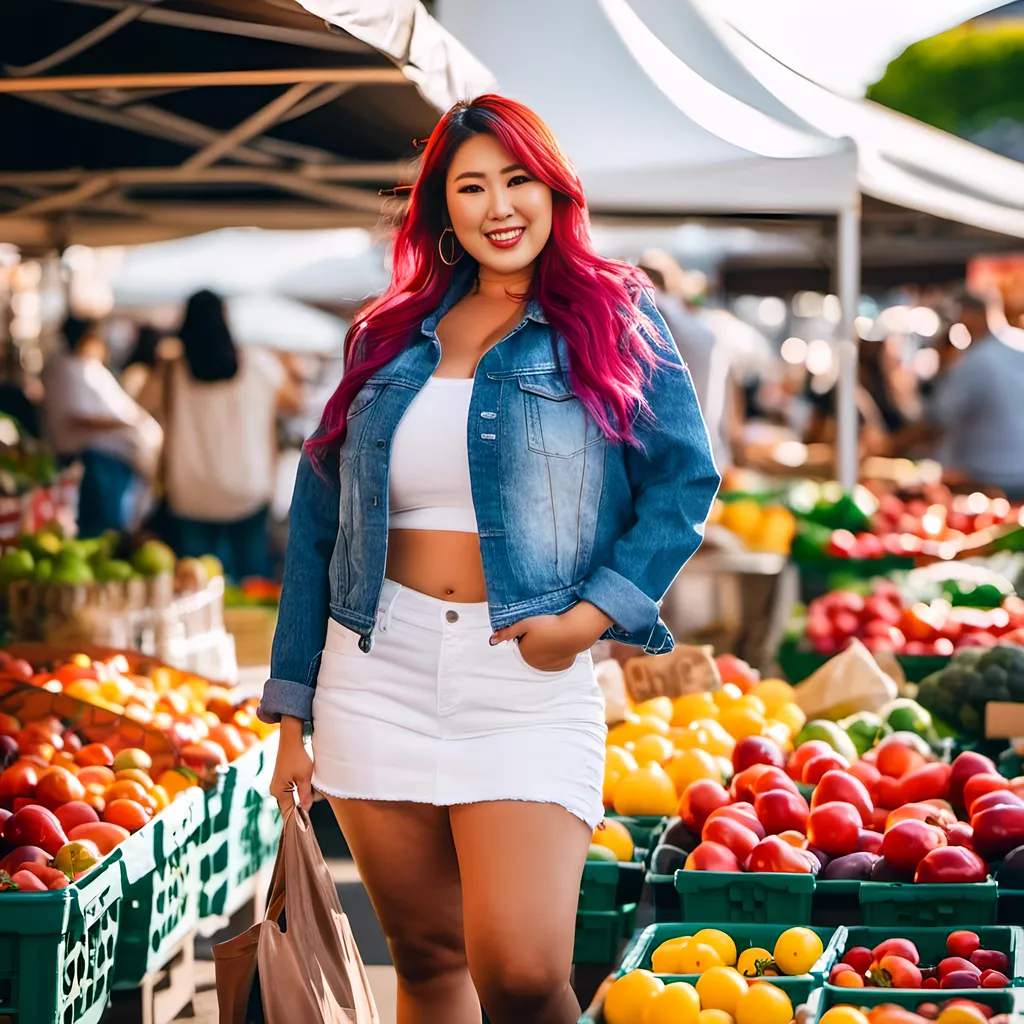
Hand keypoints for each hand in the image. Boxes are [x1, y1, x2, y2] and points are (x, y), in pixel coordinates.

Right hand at [270, 716, 312, 812]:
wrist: (291, 740)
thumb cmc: (298, 757)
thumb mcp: (305, 777)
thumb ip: (305, 795)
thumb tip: (305, 809)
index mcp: (279, 791)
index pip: (288, 812)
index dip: (297, 819)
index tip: (306, 826)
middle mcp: (275, 790)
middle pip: (289, 806)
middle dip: (300, 809)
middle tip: (312, 810)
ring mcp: (278, 784)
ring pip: (290, 799)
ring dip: (300, 800)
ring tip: (311, 799)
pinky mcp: (282, 779)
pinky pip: (290, 792)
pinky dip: (298, 793)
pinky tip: (307, 791)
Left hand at [491, 601, 612, 672]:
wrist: (575, 631)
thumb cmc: (549, 625)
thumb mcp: (525, 624)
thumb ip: (508, 632)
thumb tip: (492, 640)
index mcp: (524, 653)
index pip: (521, 640)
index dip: (527, 630)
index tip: (535, 624)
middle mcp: (535, 663)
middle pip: (532, 648)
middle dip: (536, 639)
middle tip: (545, 627)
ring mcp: (550, 666)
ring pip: (545, 653)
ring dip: (547, 645)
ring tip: (553, 633)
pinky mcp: (563, 664)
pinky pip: (557, 657)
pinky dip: (558, 651)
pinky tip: (561, 641)